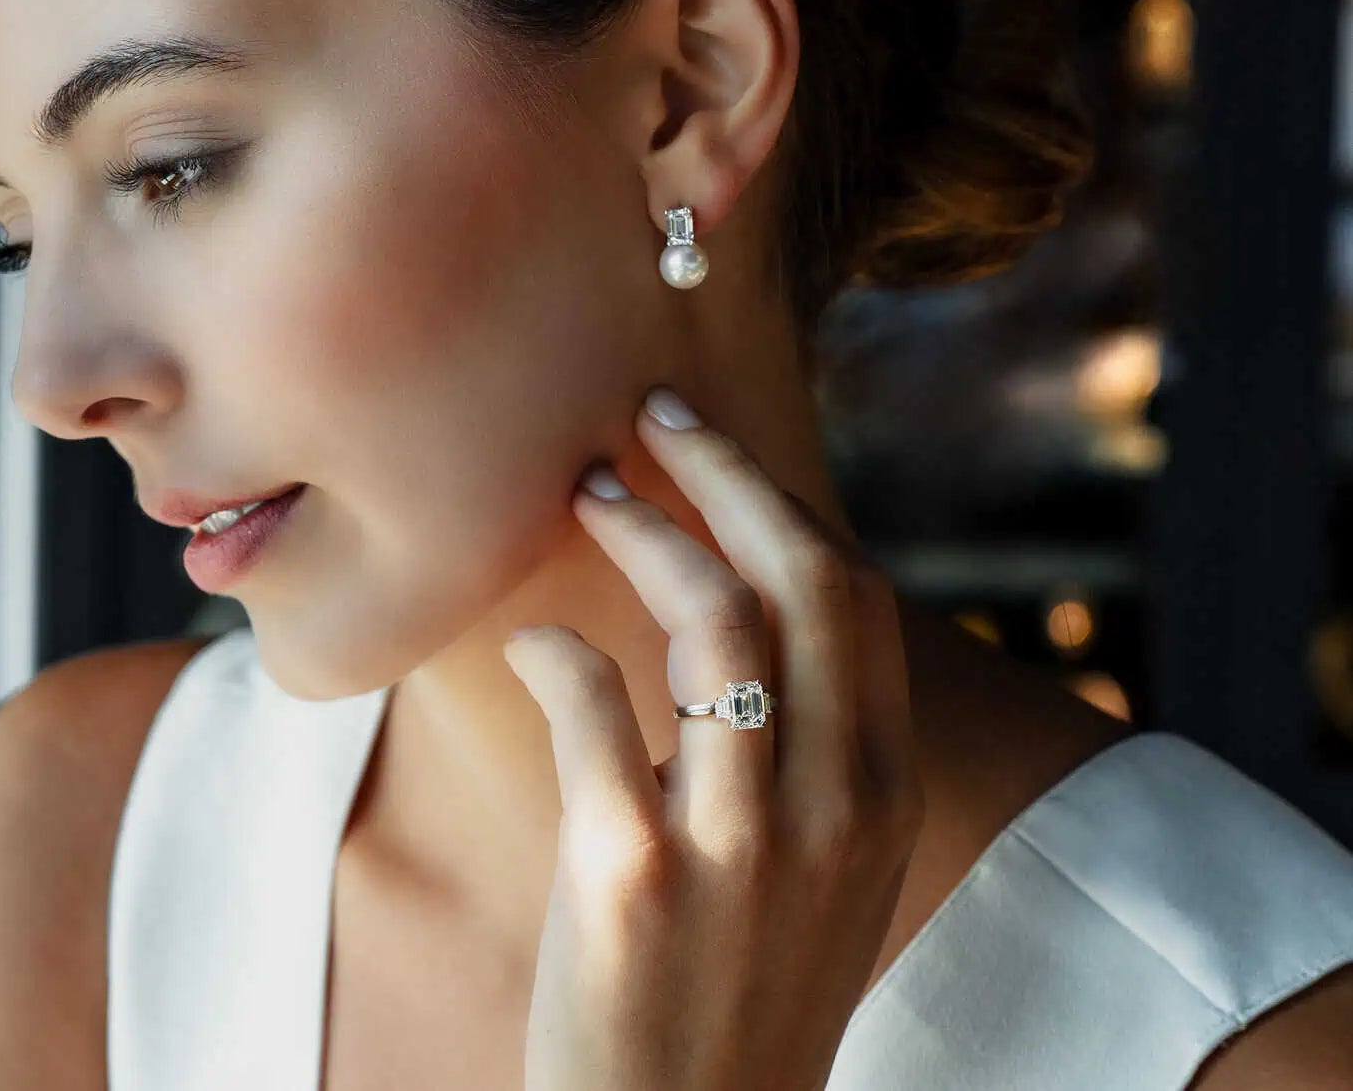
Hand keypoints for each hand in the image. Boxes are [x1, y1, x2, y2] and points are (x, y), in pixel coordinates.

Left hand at [502, 386, 923, 1090]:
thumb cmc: (729, 996)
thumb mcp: (816, 872)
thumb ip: (806, 753)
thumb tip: (743, 616)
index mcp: (883, 795)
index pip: (855, 597)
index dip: (778, 499)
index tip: (710, 447)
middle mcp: (835, 807)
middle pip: (802, 578)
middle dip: (723, 472)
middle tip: (649, 416)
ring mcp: (741, 843)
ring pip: (714, 619)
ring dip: (642, 530)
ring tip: (584, 494)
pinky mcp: (634, 875)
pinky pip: (592, 701)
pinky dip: (553, 646)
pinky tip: (529, 642)